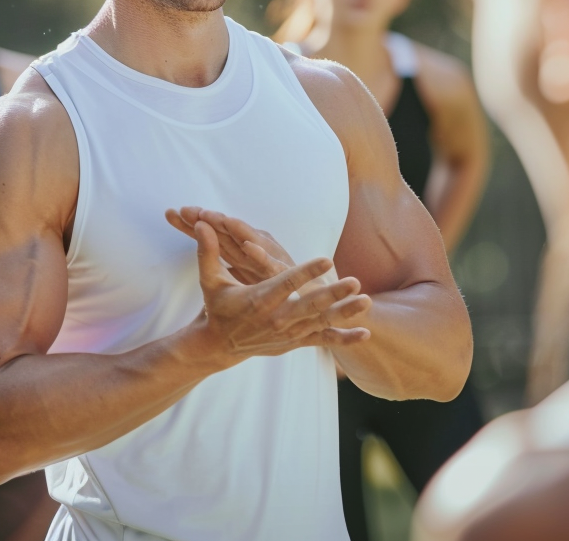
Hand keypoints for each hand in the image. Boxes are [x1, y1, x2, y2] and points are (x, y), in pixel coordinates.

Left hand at [165, 207, 294, 284]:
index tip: (169, 213)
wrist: (309, 298)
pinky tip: (249, 247)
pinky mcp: (283, 273)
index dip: (191, 224)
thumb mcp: (238, 271)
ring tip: (217, 219)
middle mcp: (253, 249)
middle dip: (208, 219)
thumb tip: (195, 242)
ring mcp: (268, 259)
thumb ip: (215, 258)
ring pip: (248, 241)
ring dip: (234, 228)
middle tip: (189, 210)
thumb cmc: (272, 283)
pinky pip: (270, 264)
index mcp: (239, 251)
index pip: (211, 234)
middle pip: (226, 232)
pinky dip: (260, 254)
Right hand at [187, 219, 369, 360]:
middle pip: (309, 305)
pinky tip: (365, 335)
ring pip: (321, 322)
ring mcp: (289, 333)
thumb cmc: (218, 306)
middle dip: (333, 295)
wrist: (220, 344)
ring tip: (367, 302)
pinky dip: (343, 339)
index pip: (285, 283)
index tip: (326, 258)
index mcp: (259, 300)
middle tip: (355, 282)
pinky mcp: (295, 342)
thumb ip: (208, 251)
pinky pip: (322, 341)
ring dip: (345, 313)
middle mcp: (277, 318)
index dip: (306, 271)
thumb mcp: (210, 280)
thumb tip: (202, 224)